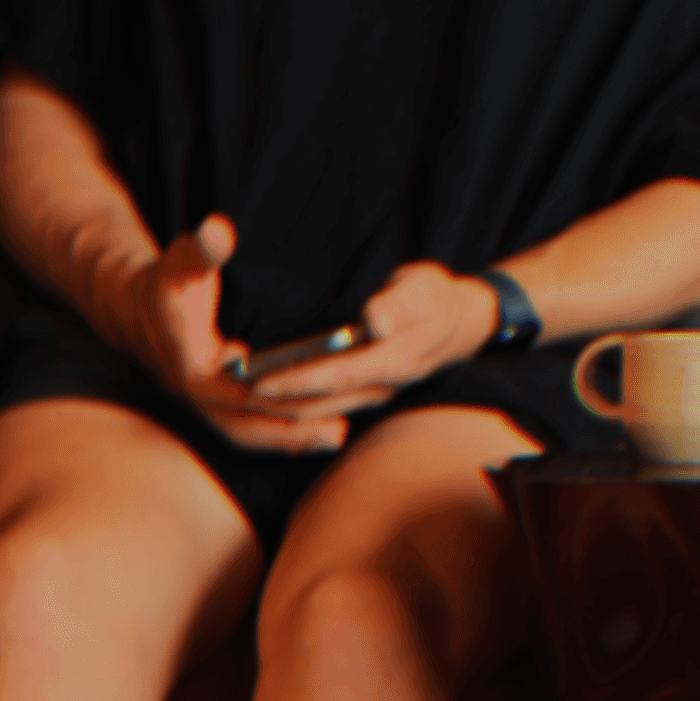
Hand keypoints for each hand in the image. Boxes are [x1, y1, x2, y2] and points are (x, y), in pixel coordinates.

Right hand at [85, 214, 333, 453]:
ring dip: (292, 437)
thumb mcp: (181, 261)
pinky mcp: (222, 407)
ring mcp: (208, 404)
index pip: (230, 388)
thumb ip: (201, 250)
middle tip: (339, 428)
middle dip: (290, 426)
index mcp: (188, 362)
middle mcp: (197, 392)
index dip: (268, 392)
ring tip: (338, 435)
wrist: (139, 309)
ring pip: (250, 432)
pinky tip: (325, 432)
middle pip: (245, 421)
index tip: (310, 392)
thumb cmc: (169, 281)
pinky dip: (286, 435)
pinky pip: (254, 429)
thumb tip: (219, 230)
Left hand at [244, 261, 500, 423]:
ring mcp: (377, 394)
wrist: (466, 322)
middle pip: (323, 404)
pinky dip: (300, 406)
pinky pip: (329, 408)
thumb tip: (373, 321)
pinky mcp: (370, 393)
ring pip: (323, 412)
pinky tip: (273, 401)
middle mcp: (384, 386)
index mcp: (395, 361)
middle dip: (278, 404)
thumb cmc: (437, 299)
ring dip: (285, 409)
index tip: (259, 380)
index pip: (337, 376)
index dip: (297, 380)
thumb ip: (398, 303)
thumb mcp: (423, 288)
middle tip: (233, 396)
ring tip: (244, 401)